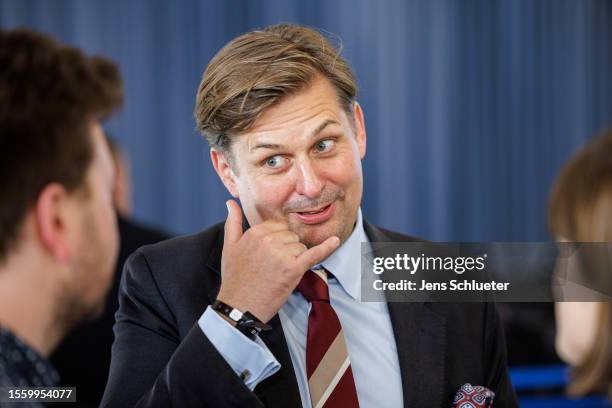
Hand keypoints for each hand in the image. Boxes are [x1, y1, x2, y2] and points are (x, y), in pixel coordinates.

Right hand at [216, 199, 339, 322]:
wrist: (239, 306)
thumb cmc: (235, 278)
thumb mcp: (229, 246)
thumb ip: (233, 221)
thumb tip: (231, 202)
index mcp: (256, 232)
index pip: (279, 226)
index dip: (278, 240)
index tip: (270, 254)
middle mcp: (270, 239)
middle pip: (291, 236)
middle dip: (287, 249)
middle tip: (272, 267)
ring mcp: (283, 254)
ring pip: (301, 247)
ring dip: (295, 259)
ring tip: (278, 273)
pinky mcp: (294, 269)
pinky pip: (314, 254)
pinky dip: (327, 248)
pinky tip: (335, 241)